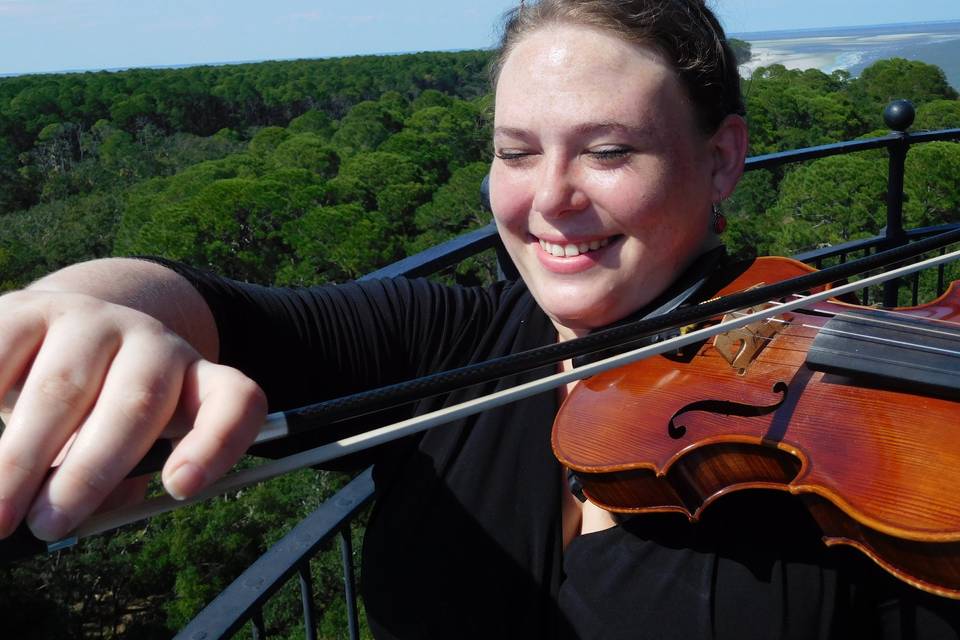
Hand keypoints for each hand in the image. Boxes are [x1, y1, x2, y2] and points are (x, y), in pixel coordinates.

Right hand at [0, 288, 266, 540]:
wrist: (57, 337)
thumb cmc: (97, 418)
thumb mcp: (120, 452)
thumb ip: (113, 485)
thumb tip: (70, 522)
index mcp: (197, 380)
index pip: (234, 402)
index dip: (217, 443)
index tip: (180, 487)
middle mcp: (154, 344)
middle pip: (137, 403)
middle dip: (90, 472)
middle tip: (47, 525)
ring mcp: (94, 320)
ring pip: (64, 386)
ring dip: (23, 455)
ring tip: (1, 514)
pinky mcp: (30, 309)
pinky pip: (2, 353)